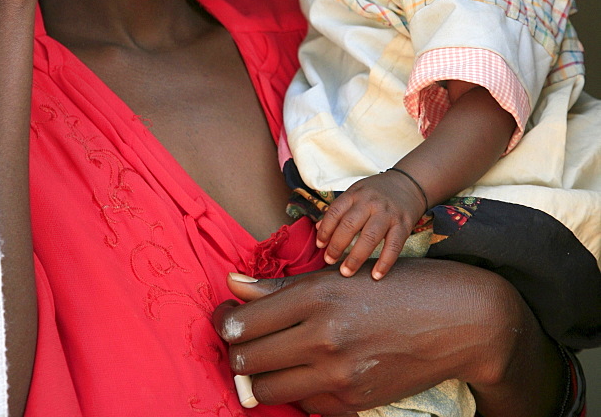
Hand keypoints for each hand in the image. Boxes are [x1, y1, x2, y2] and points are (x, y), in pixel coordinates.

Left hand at [213, 261, 565, 416]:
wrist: (454, 319)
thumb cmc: (395, 286)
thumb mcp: (338, 275)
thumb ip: (281, 286)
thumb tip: (232, 286)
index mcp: (317, 296)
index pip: (243, 321)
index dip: (224, 321)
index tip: (225, 317)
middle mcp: (324, 337)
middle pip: (247, 358)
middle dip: (235, 349)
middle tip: (240, 339)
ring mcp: (339, 375)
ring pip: (265, 388)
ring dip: (256, 376)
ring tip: (263, 358)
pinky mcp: (353, 402)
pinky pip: (301, 403)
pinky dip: (292, 389)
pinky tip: (300, 371)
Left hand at [316, 171, 424, 278]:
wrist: (409, 183)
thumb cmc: (377, 191)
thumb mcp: (356, 193)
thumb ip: (339, 210)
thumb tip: (318, 228)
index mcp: (355, 194)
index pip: (335, 212)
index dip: (325, 230)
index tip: (320, 245)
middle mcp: (370, 202)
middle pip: (349, 225)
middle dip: (336, 246)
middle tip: (329, 260)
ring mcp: (387, 214)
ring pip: (369, 237)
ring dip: (356, 257)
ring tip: (346, 271)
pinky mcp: (403, 225)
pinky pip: (393, 246)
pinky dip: (384, 262)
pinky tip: (376, 275)